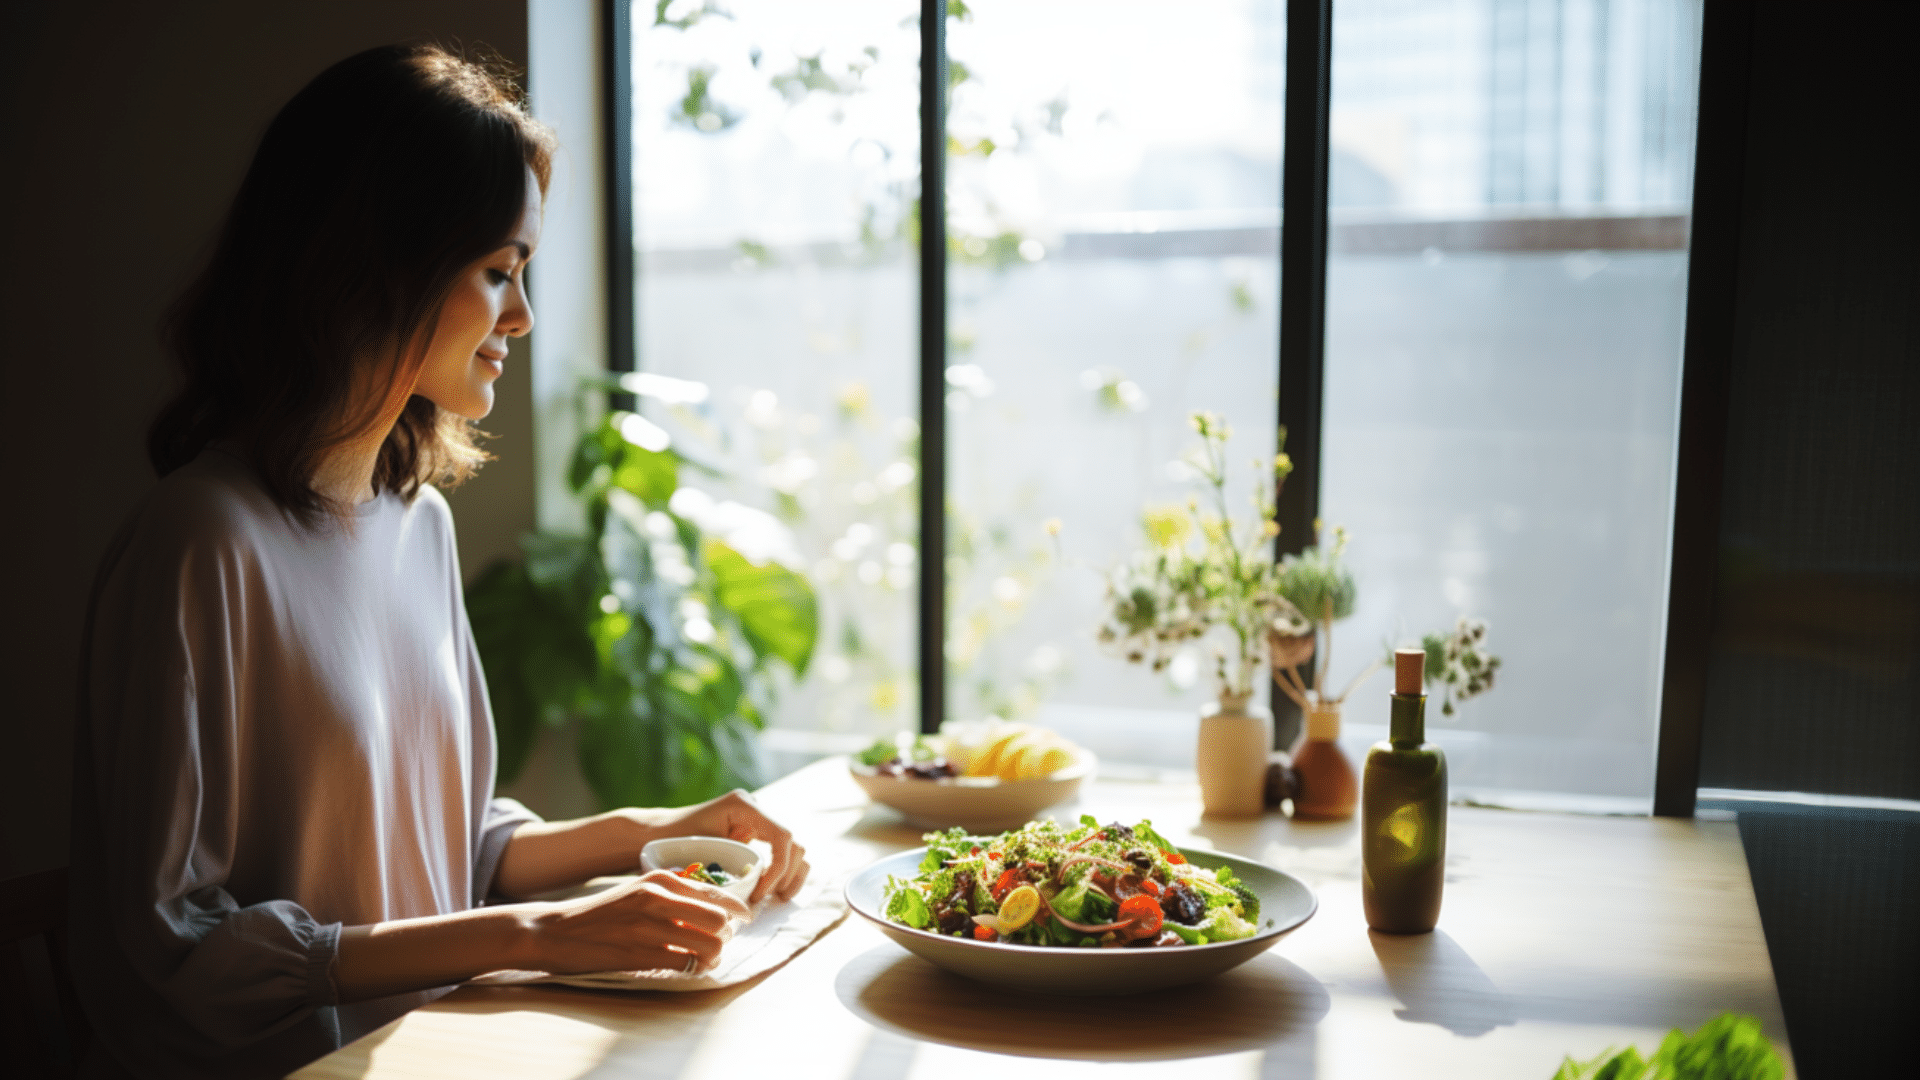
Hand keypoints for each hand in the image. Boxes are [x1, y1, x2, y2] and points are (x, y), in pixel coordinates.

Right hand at [527, 869, 749, 974]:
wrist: (553, 930)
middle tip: (717, 945)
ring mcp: (649, 927)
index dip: (738, 912)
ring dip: (713, 957)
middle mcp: (658, 898)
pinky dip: (693, 970)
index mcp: (661, 879)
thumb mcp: (639, 891)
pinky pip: (686, 965)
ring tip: (704, 960)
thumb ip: (673, 895)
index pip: (720, 893)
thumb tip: (716, 911)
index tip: (742, 923)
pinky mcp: (640, 954)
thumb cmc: (600, 914)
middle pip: (721, 920)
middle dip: (725, 937)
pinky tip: (686, 968)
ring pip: (710, 945)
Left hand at [646, 790, 809, 904]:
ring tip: (777, 897)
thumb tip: (751, 897)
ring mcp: (758, 821)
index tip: (760, 894)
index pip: (781, 836)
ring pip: (795, 848)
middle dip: (786, 875)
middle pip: (793, 843)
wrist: (658, 833)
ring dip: (791, 875)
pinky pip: (784, 852)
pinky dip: (785, 873)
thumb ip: (726, 868)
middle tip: (768, 898)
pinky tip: (774, 891)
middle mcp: (756, 809)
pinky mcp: (757, 834)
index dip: (778, 868)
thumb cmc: (670, 841)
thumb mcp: (698, 852)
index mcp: (744, 806)